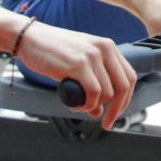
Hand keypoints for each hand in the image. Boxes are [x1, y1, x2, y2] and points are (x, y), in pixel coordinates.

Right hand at [14, 21, 136, 129]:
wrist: (30, 37)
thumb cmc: (52, 50)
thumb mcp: (79, 64)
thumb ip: (93, 83)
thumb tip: (98, 111)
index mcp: (108, 46)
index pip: (129, 76)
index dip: (126, 99)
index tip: (117, 113)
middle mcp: (104, 48)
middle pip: (123, 86)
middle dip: (116, 110)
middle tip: (106, 122)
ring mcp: (92, 55)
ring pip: (107, 93)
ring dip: (93, 107)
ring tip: (79, 106)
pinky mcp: (79, 64)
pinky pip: (93, 93)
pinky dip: (85, 105)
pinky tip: (74, 105)